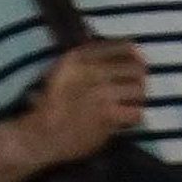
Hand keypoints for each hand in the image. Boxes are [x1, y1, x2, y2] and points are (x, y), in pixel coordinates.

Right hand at [23, 40, 155, 164]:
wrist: (41, 134)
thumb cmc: (51, 105)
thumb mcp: (62, 72)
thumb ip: (86, 61)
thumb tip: (121, 54)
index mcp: (79, 57)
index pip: (122, 46)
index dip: (135, 55)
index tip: (136, 63)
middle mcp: (92, 70)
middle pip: (136, 68)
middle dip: (138, 80)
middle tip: (133, 90)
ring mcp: (101, 92)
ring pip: (140, 90)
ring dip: (137, 99)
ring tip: (128, 105)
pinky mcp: (108, 114)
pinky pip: (137, 112)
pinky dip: (133, 117)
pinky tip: (123, 120)